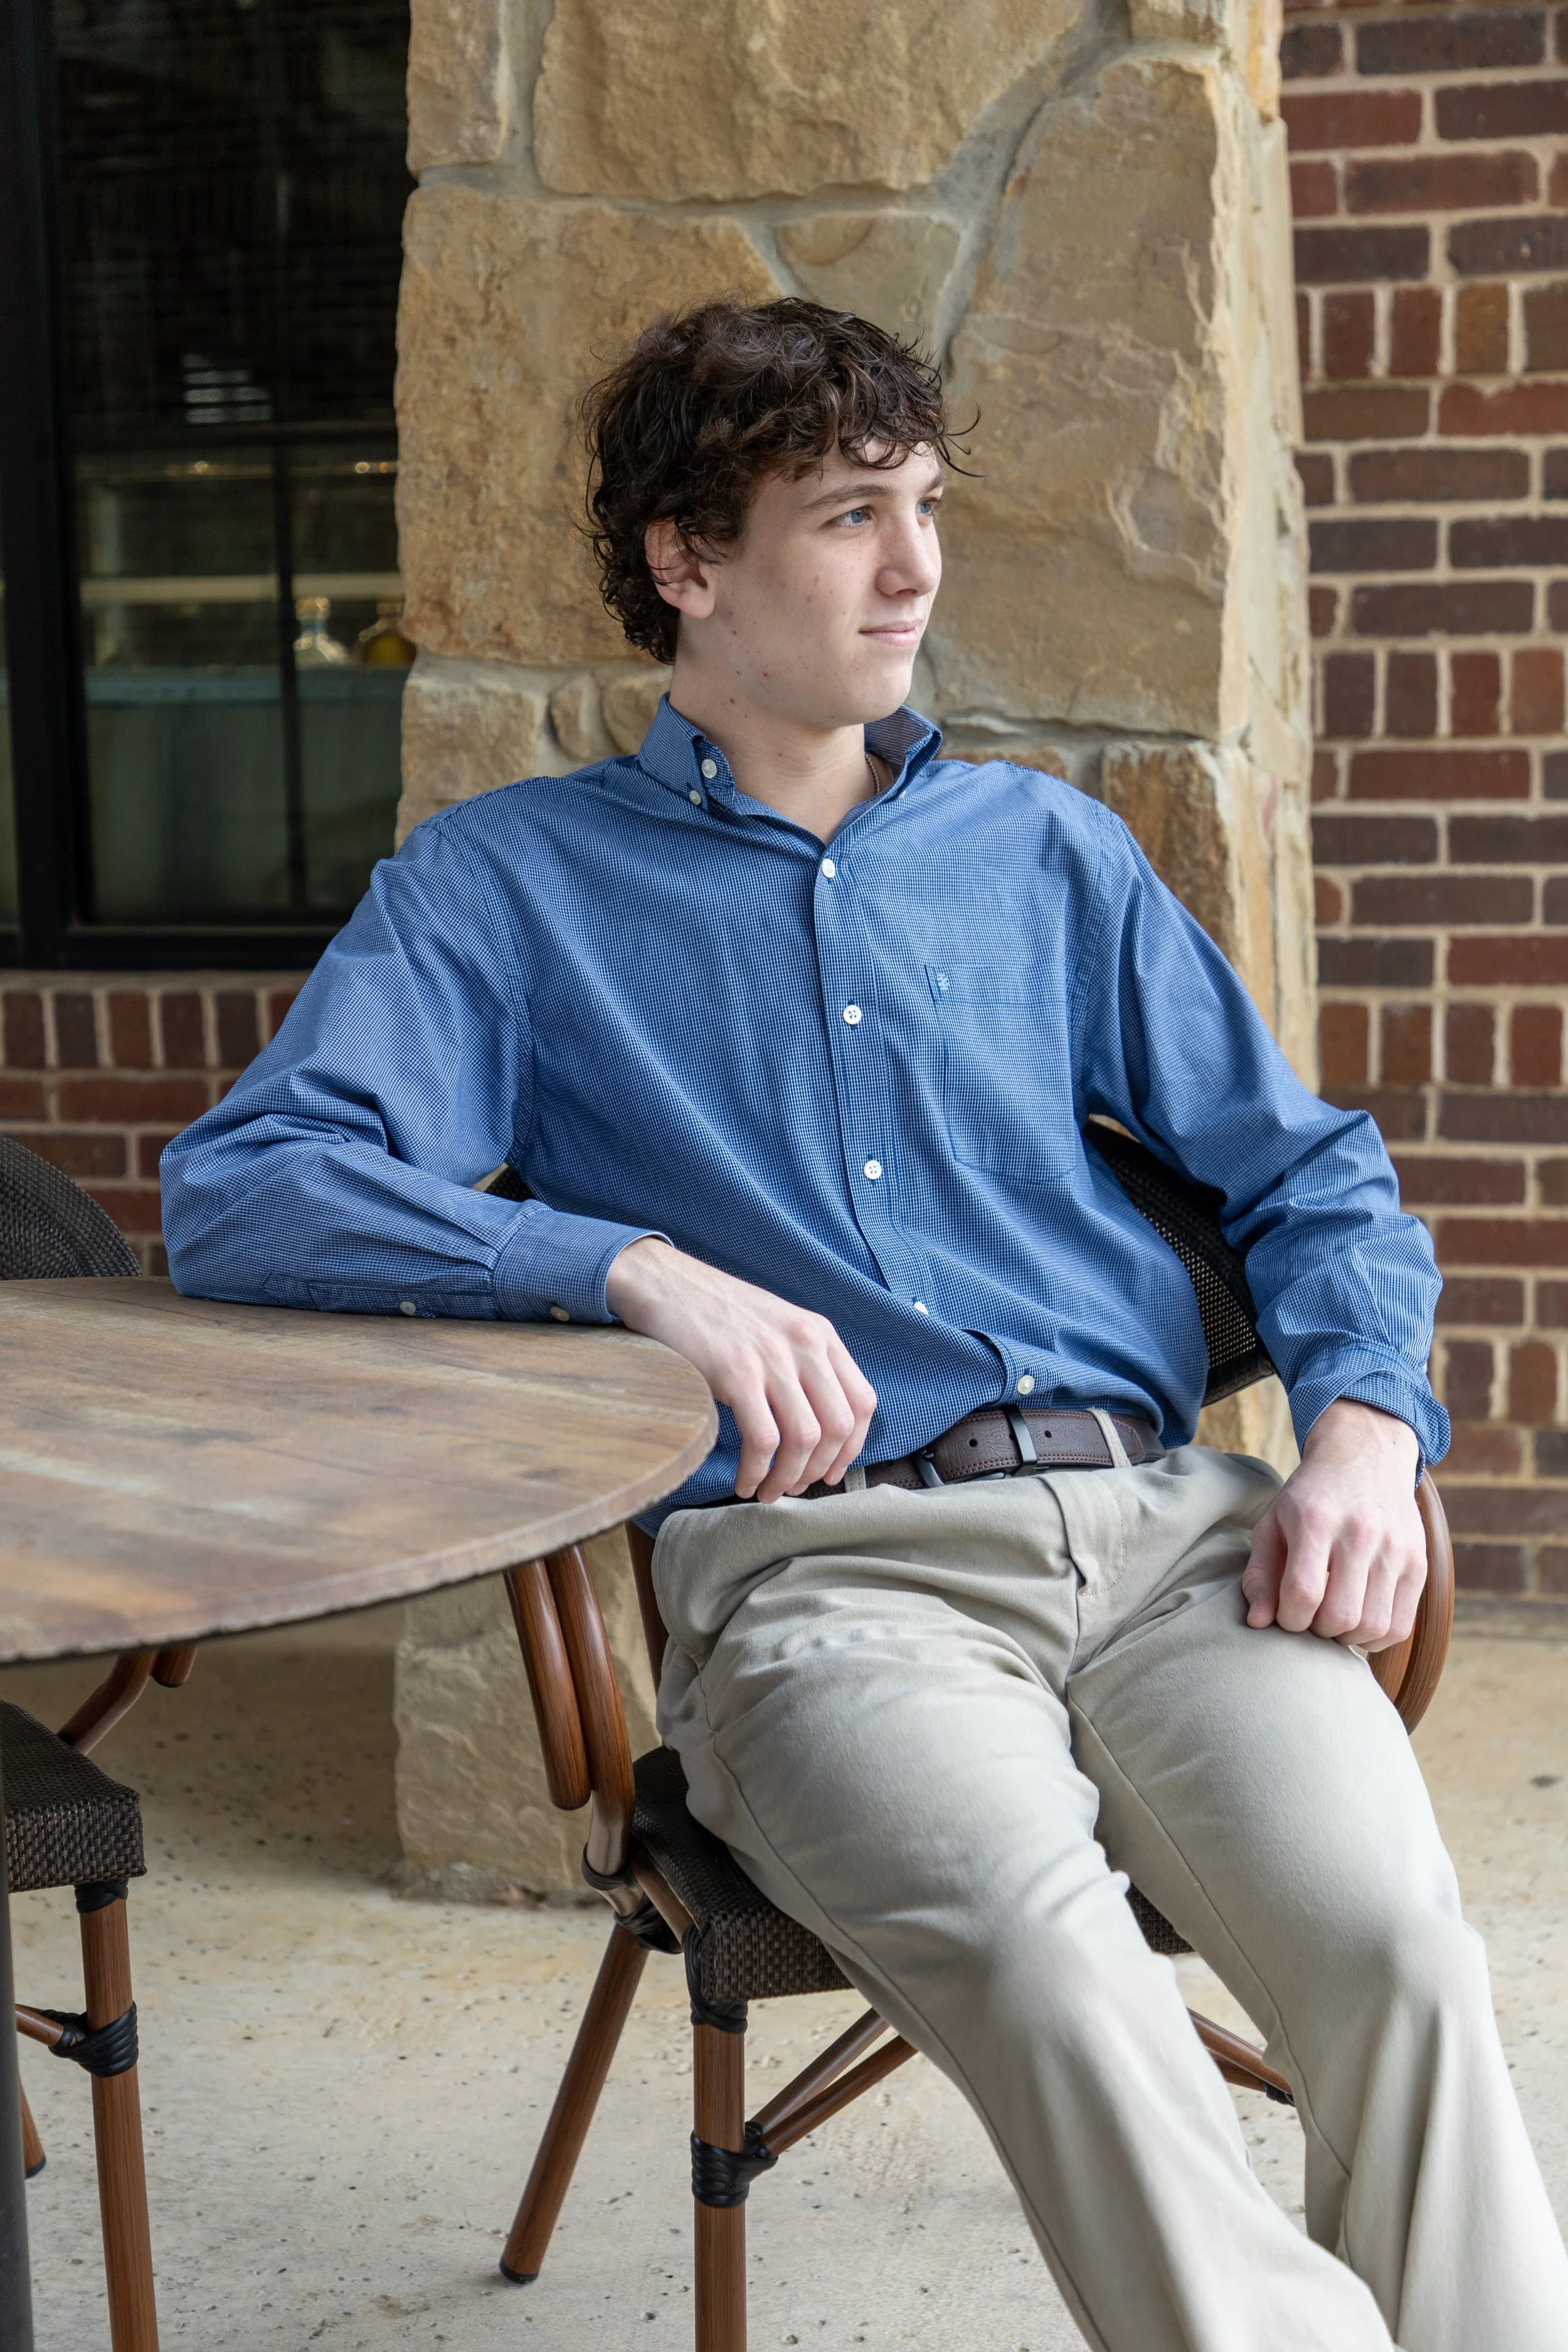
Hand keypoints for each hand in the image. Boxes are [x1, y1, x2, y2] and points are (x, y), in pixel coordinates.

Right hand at [604, 1238, 876, 1502]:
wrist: (664, 1283)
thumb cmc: (716, 1313)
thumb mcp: (776, 1327)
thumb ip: (802, 1363)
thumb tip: (815, 1425)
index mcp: (820, 1334)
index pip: (862, 1402)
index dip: (852, 1448)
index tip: (830, 1472)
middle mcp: (805, 1344)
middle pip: (839, 1427)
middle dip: (819, 1469)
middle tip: (794, 1487)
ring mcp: (772, 1358)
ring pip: (805, 1439)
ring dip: (788, 1478)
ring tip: (767, 1491)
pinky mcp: (737, 1373)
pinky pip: (763, 1441)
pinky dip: (756, 1472)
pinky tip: (744, 1482)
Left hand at [1241, 1399, 1424, 1650]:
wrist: (1365, 1455)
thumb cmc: (1310, 1497)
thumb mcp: (1273, 1522)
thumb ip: (1260, 1574)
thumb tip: (1258, 1623)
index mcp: (1316, 1519)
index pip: (1303, 1592)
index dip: (1288, 1618)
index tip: (1285, 1613)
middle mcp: (1361, 1532)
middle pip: (1341, 1616)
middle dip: (1317, 1630)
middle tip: (1310, 1616)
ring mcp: (1395, 1548)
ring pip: (1374, 1626)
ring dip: (1347, 1637)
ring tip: (1333, 1618)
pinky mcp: (1418, 1562)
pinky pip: (1401, 1625)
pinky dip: (1376, 1637)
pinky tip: (1359, 1620)